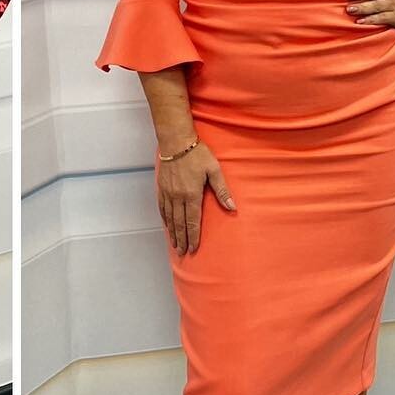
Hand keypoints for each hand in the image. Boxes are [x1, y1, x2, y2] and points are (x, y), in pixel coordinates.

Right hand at [156, 141, 234, 255]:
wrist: (176, 142)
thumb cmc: (197, 154)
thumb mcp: (214, 170)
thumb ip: (222, 191)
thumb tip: (232, 207)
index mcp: (192, 195)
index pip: (192, 221)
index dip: (193, 236)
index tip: (193, 248)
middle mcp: (178, 197)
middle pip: (180, 223)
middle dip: (182, 239)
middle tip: (183, 252)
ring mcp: (168, 193)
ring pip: (170, 218)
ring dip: (173, 232)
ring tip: (174, 244)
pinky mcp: (162, 188)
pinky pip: (162, 208)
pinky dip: (165, 219)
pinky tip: (167, 225)